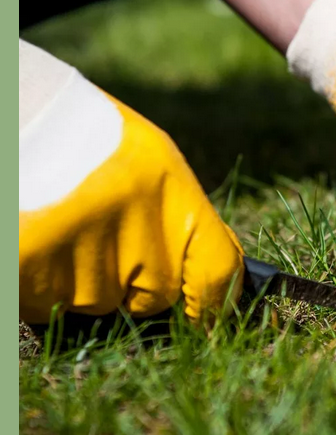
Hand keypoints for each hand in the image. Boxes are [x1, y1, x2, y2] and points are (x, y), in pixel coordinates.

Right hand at [19, 40, 243, 324]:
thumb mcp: (151, 162)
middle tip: (103, 236)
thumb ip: (182, 220)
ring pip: (97, 302)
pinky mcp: (32, 263)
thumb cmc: (88, 137)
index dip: (216, 304)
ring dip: (82, 280)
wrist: (18, 115)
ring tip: (64, 225)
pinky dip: (43, 283)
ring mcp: (82, 247)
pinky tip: (39, 236)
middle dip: (133, 282)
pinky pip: (48, 302)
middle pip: (153, 296)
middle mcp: (135, 223)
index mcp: (170, 189)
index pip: (217, 270)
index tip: (207, 318)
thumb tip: (215, 282)